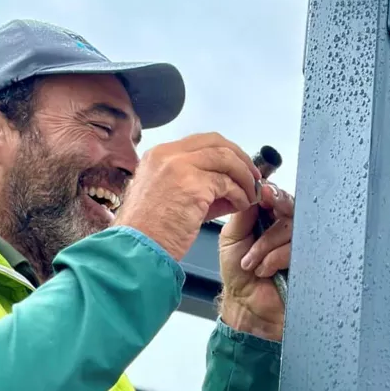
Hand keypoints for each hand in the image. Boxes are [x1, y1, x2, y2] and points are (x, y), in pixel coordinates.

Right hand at [114, 133, 260, 260]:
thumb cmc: (150, 230)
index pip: (201, 141)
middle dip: (241, 158)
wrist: (136, 249)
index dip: (226, 151)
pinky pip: (227, 183)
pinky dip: (239, 194)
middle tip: (253, 176)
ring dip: (244, 177)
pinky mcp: (192, 185)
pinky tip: (242, 205)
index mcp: (158, 155)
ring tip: (251, 194)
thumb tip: (230, 186)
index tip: (240, 165)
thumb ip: (198, 185)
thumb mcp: (170, 197)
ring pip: (226, 159)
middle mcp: (167, 154)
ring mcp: (179, 166)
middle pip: (217, 143)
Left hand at [218, 182, 293, 341]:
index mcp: (269, 218)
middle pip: (291, 205)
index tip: (264, 192)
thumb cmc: (238, 272)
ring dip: (265, 244)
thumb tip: (254, 189)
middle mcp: (286, 228)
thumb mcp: (232, 236)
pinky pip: (294, 249)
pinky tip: (264, 271)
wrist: (245, 304)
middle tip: (267, 206)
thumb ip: (243, 212)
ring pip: (290, 227)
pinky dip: (274, 258)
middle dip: (277, 206)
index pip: (277, 196)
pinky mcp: (307, 261)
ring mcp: (298, 244)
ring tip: (250, 263)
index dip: (272, 192)